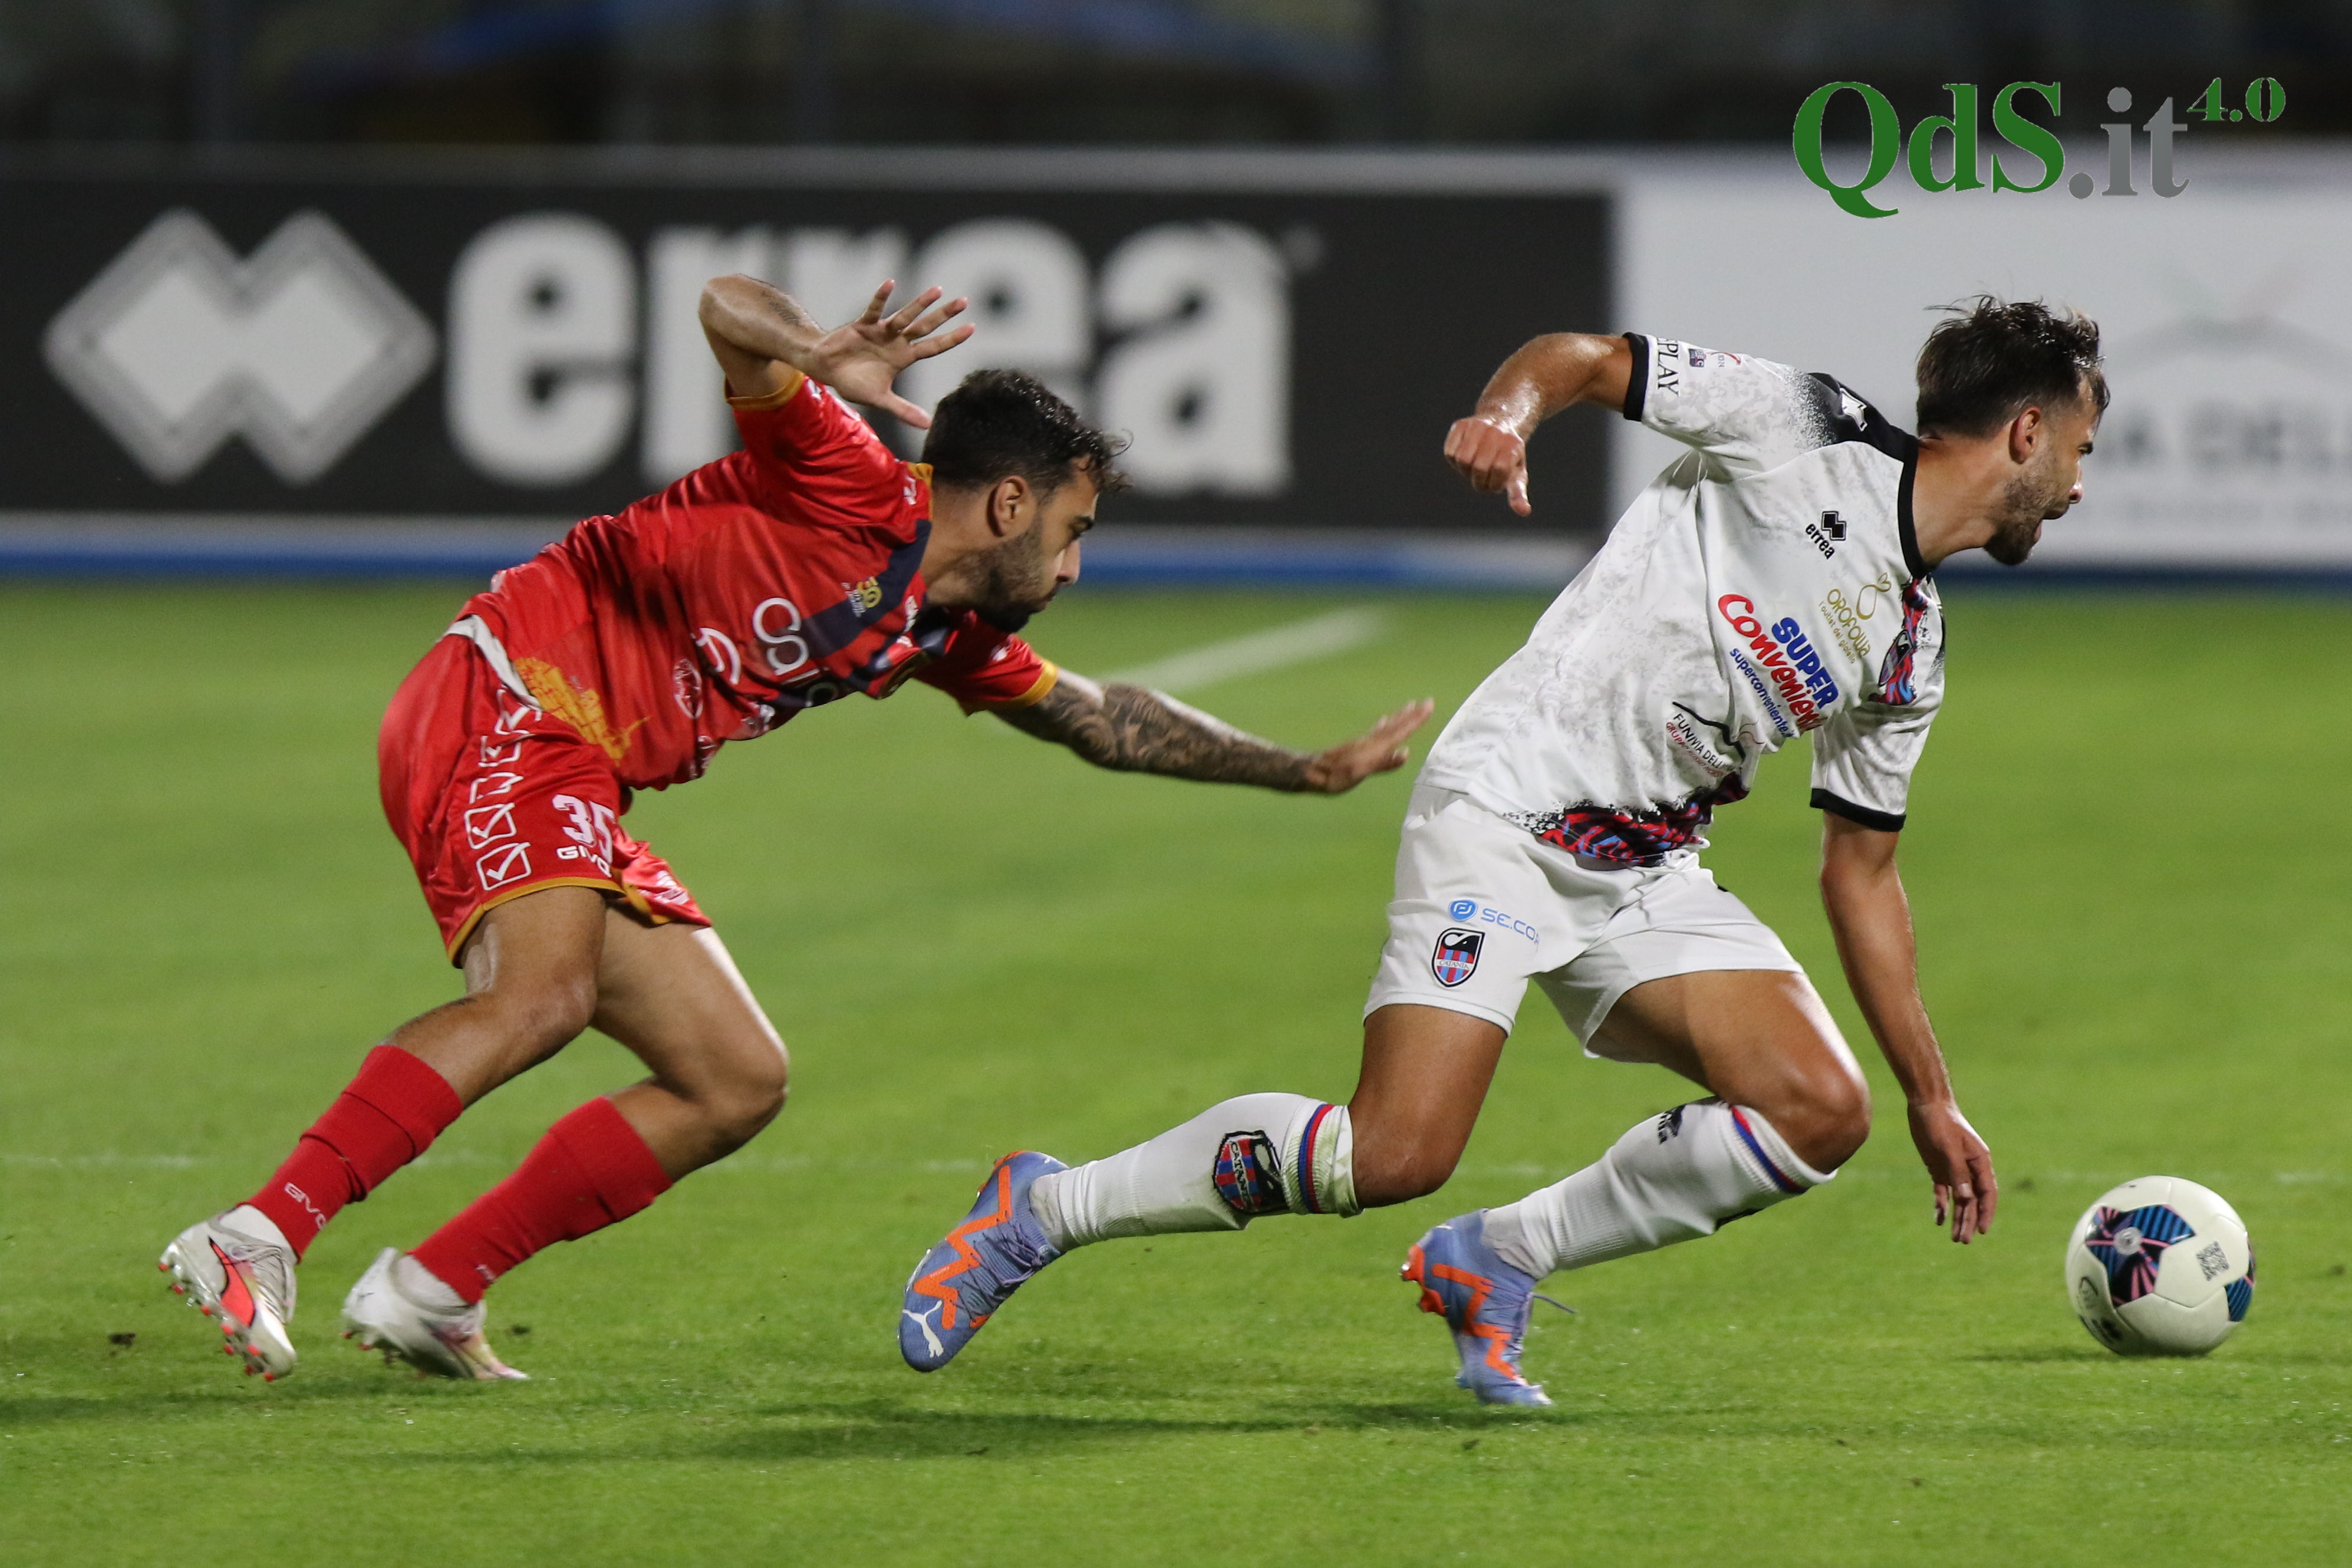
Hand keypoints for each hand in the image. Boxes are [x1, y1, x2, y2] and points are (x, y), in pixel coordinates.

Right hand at [804, 281, 973, 426]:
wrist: (826, 369)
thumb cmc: (854, 383)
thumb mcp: (881, 400)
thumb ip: (903, 410)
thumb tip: (928, 425)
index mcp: (903, 358)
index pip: (933, 347)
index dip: (952, 339)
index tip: (972, 327)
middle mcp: (896, 342)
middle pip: (925, 327)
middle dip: (943, 315)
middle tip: (964, 301)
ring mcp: (881, 331)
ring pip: (904, 316)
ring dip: (920, 303)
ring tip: (938, 290)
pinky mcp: (862, 325)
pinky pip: (874, 310)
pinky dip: (881, 298)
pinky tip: (891, 283)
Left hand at [1299, 700, 1435, 793]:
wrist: (1311, 772)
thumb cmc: (1335, 776)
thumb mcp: (1360, 772)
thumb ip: (1382, 764)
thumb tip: (1404, 754)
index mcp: (1375, 747)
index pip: (1400, 731)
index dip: (1415, 720)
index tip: (1428, 705)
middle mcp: (1371, 742)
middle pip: (1396, 726)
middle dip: (1411, 715)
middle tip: (1426, 702)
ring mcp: (1364, 743)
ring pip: (1387, 727)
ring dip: (1400, 718)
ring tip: (1409, 708)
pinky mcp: (1357, 747)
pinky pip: (1376, 732)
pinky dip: (1384, 726)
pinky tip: (1384, 722)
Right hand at [1443, 415, 1531, 515]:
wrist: (1501, 423)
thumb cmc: (1508, 458)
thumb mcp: (1517, 475)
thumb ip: (1518, 494)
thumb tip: (1525, 512)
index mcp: (1513, 444)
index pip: (1499, 470)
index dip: (1495, 483)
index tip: (1498, 482)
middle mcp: (1496, 431)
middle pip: (1479, 467)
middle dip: (1479, 480)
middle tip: (1484, 478)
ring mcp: (1477, 426)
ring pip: (1462, 459)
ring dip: (1466, 471)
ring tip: (1474, 467)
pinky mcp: (1459, 425)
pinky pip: (1450, 453)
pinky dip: (1455, 461)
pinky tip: (1465, 456)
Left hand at [1907, 1097, 1995, 1242]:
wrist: (1926, 1104)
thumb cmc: (1941, 1122)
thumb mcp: (1948, 1148)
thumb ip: (1957, 1172)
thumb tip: (1966, 1199)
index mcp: (1979, 1162)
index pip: (1987, 1193)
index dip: (1986, 1212)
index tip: (1981, 1230)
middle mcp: (1970, 1168)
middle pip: (1972, 1200)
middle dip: (1969, 1220)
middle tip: (1962, 1241)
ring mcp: (1954, 1169)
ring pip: (1959, 1199)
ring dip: (1957, 1217)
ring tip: (1953, 1238)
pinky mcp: (1939, 1167)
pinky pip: (1943, 1191)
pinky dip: (1942, 1205)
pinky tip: (1938, 1219)